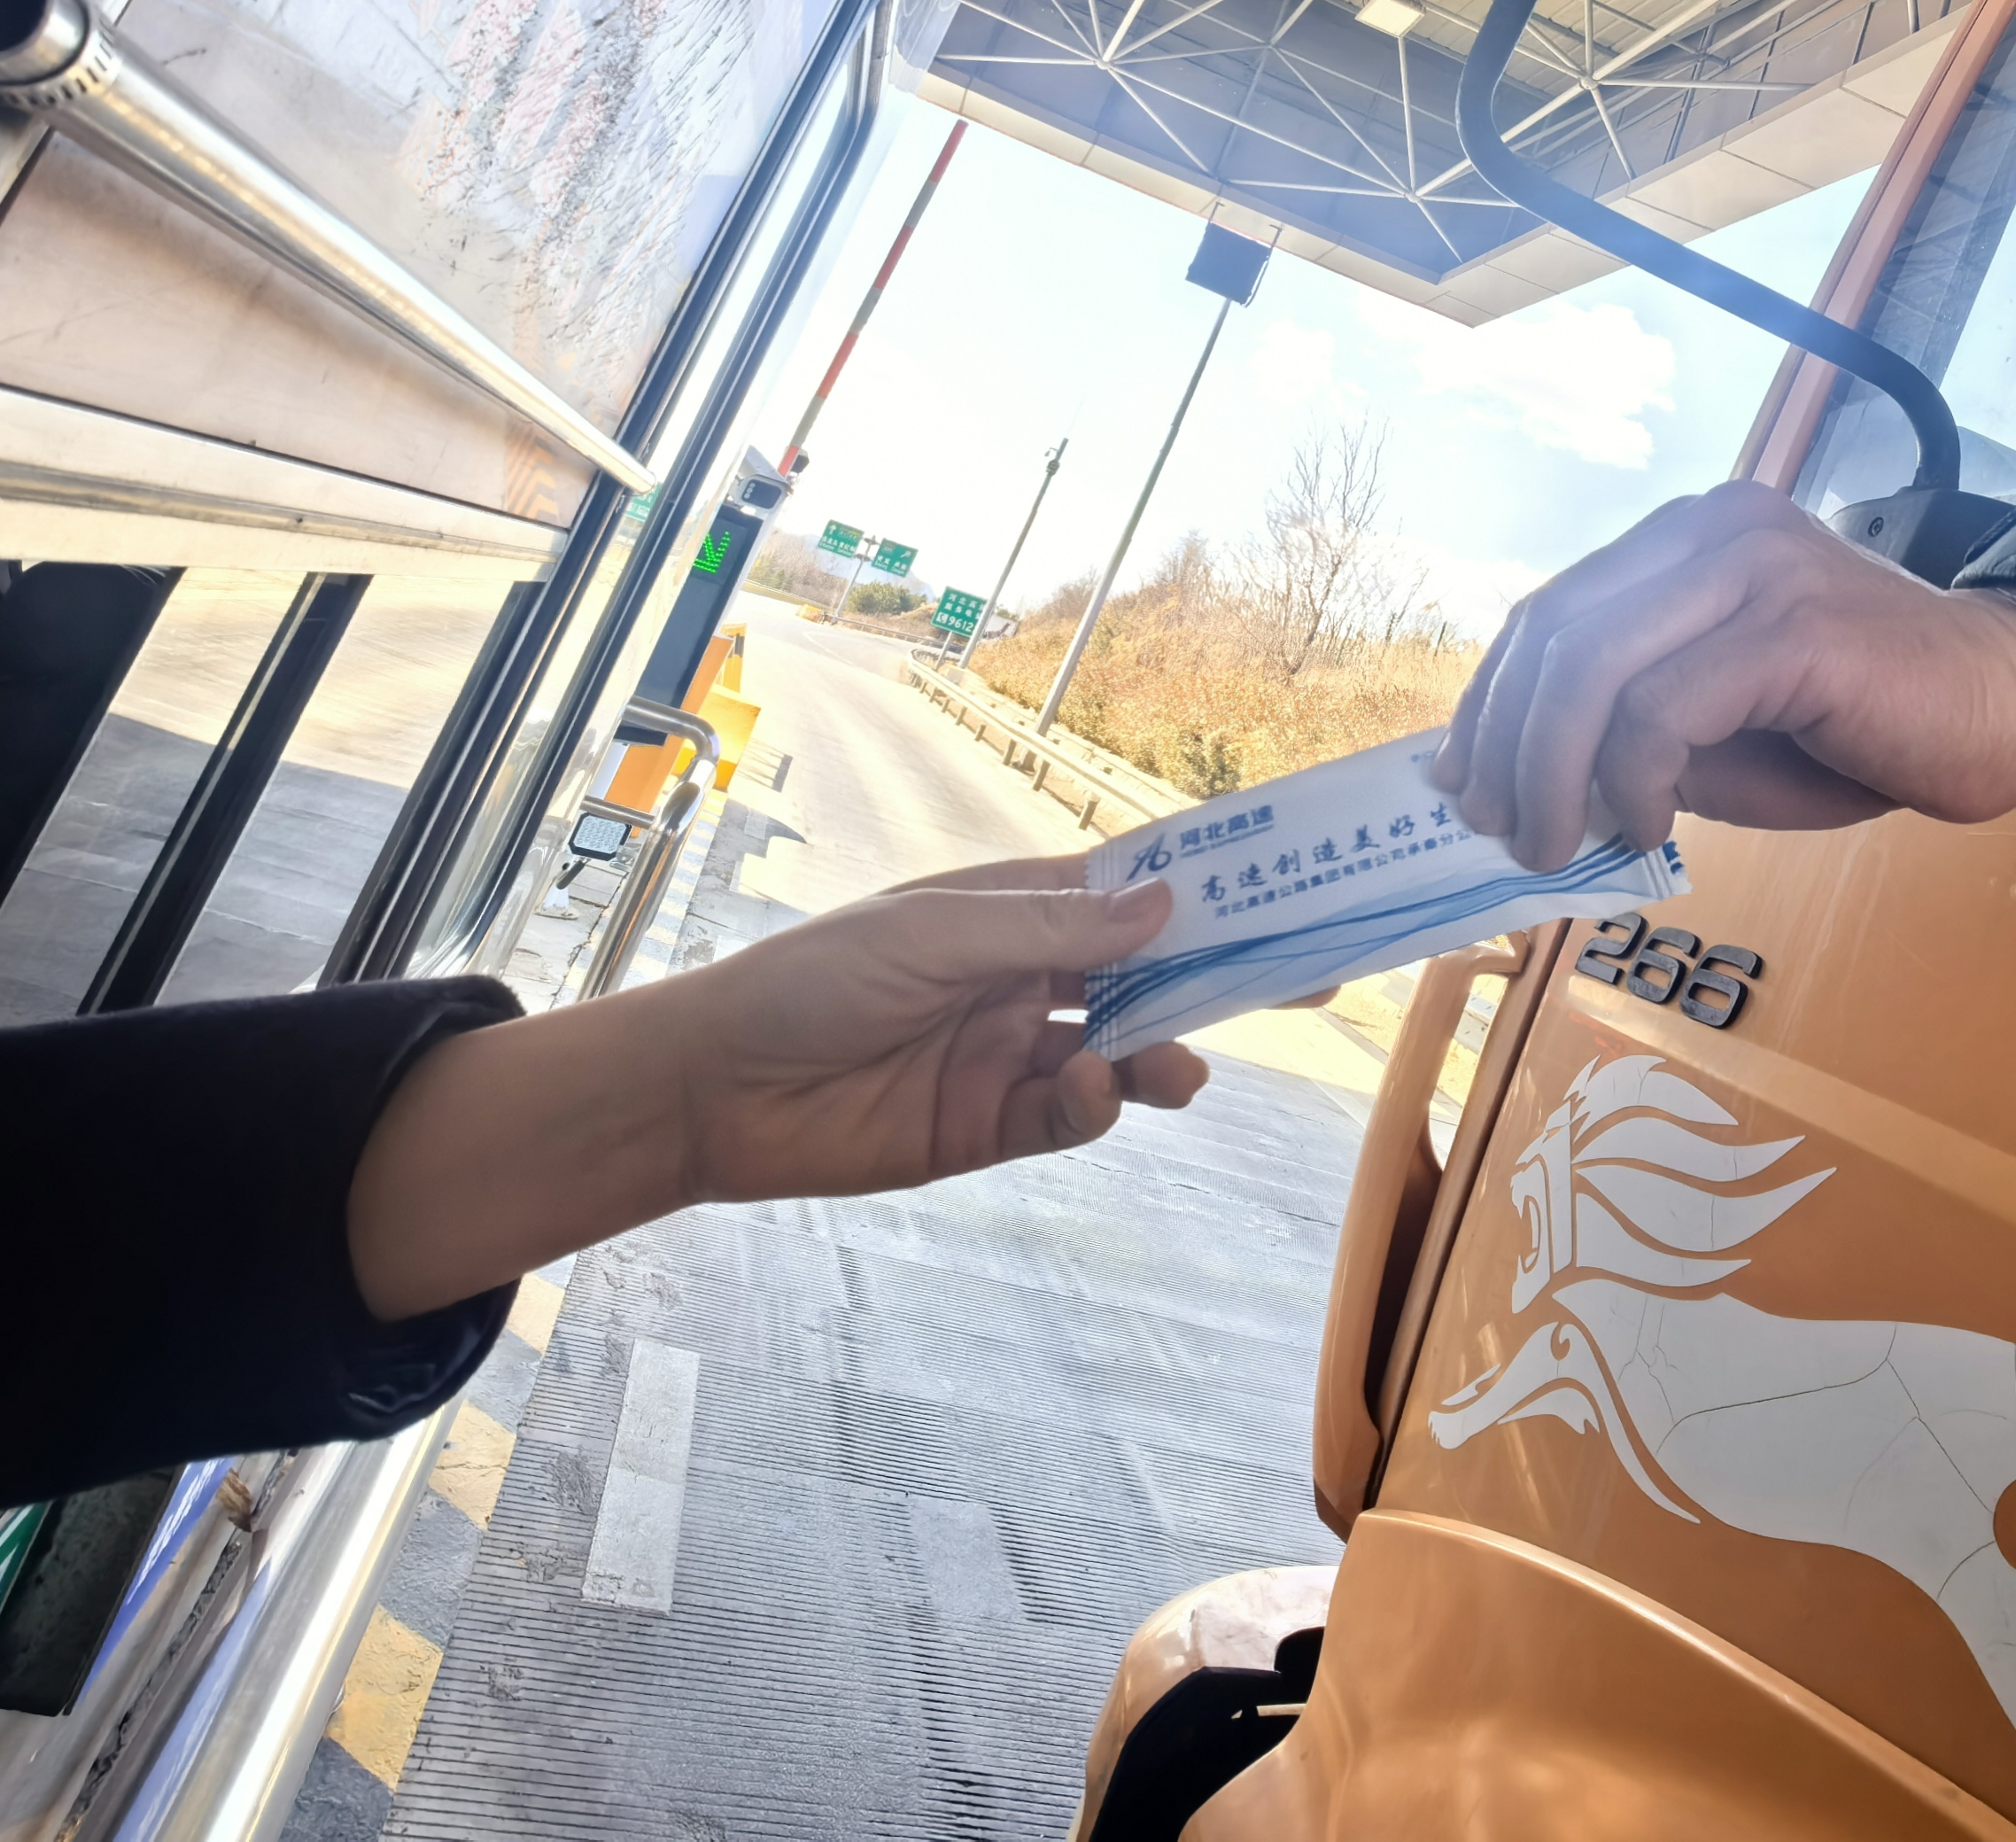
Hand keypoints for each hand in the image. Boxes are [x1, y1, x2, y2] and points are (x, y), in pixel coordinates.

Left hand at [347, 859, 1206, 1319]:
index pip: (1127, 891)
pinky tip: (1085, 1094)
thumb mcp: (934, 936)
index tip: (1283, 887)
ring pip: (1121, 1051)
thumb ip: (1050, 930)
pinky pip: (1070, 1116)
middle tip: (1300, 985)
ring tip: (1179, 1071)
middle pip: (1143, 974)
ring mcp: (1010, 1054)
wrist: (715, 1089)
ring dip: (1161, 1055)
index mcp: (1011, 910)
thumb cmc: (811, 981)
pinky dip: (1094, 1108)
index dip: (1204, 890)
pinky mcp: (989, 1128)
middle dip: (1214, 979)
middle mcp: (1022, 978)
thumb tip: (1163, 904)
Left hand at [1431, 480, 2015, 870]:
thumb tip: (1521, 784)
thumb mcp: (1720, 732)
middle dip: (1504, 742)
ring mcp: (1753, 567)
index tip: (1463, 781)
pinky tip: (1648, 825)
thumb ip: (1629, 733)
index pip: (1551, 610)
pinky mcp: (1793, 627)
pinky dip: (1634, 777)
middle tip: (1497, 828)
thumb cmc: (1864, 729)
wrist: (2012, 710)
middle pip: (1553, 631)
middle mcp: (1712, 530)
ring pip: (1591, 666)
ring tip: (1554, 845)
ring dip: (1551, 771)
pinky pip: (1664, 708)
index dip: (1491, 700)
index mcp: (1688, 538)